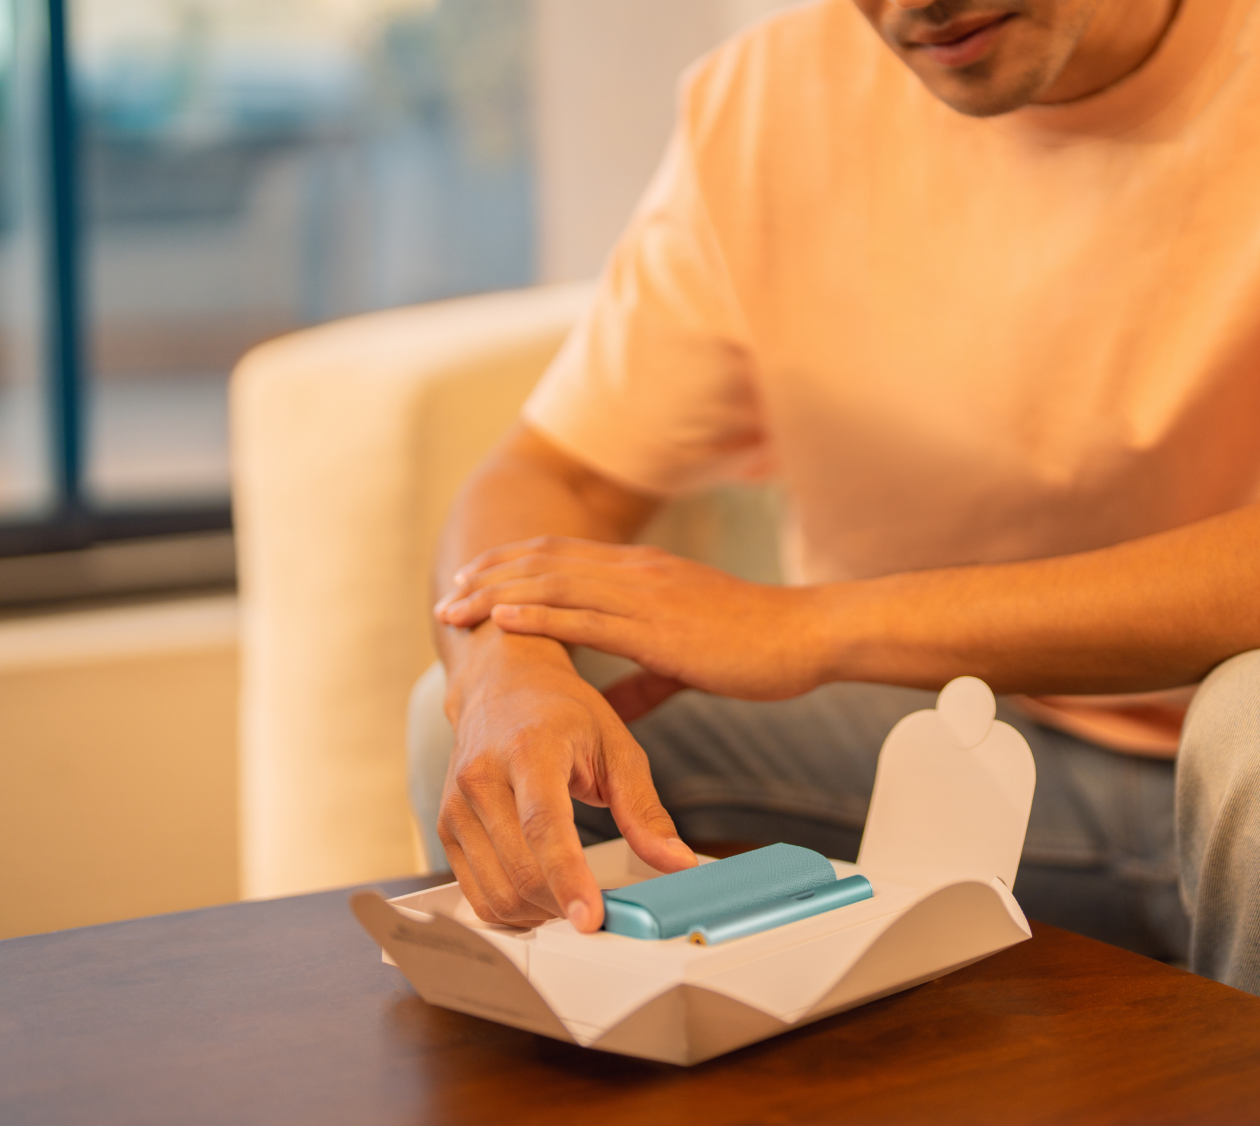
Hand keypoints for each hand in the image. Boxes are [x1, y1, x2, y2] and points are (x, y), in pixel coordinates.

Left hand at [434, 538, 830, 710]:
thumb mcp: (688, 659)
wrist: (806, 635)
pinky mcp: (657, 626)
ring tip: (456, 607)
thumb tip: (610, 707)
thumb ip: (643, 679)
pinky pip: (585, 616)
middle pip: (546, 563)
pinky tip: (503, 619)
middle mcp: (638, 573)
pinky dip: (537, 615)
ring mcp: (646, 594)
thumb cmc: (758, 647)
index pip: (564, 558)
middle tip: (448, 597)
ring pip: (554, 584)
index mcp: (645, 574)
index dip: (514, 567)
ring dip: (498, 593)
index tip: (475, 584)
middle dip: (491, 577)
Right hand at [436, 627, 698, 928]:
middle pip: (519, 870)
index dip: (567, 877)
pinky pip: (475, 893)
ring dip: (539, 913)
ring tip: (572, 899)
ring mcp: (456, 806)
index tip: (590, 918)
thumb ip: (644, 810)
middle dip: (563, 904)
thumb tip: (677, 863)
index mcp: (528, 750)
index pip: (544, 826)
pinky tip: (540, 896)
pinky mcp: (445, 828)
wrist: (502, 684)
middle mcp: (482, 778)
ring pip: (495, 892)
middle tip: (602, 911)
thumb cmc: (562, 712)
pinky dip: (512, 909)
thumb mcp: (617, 747)